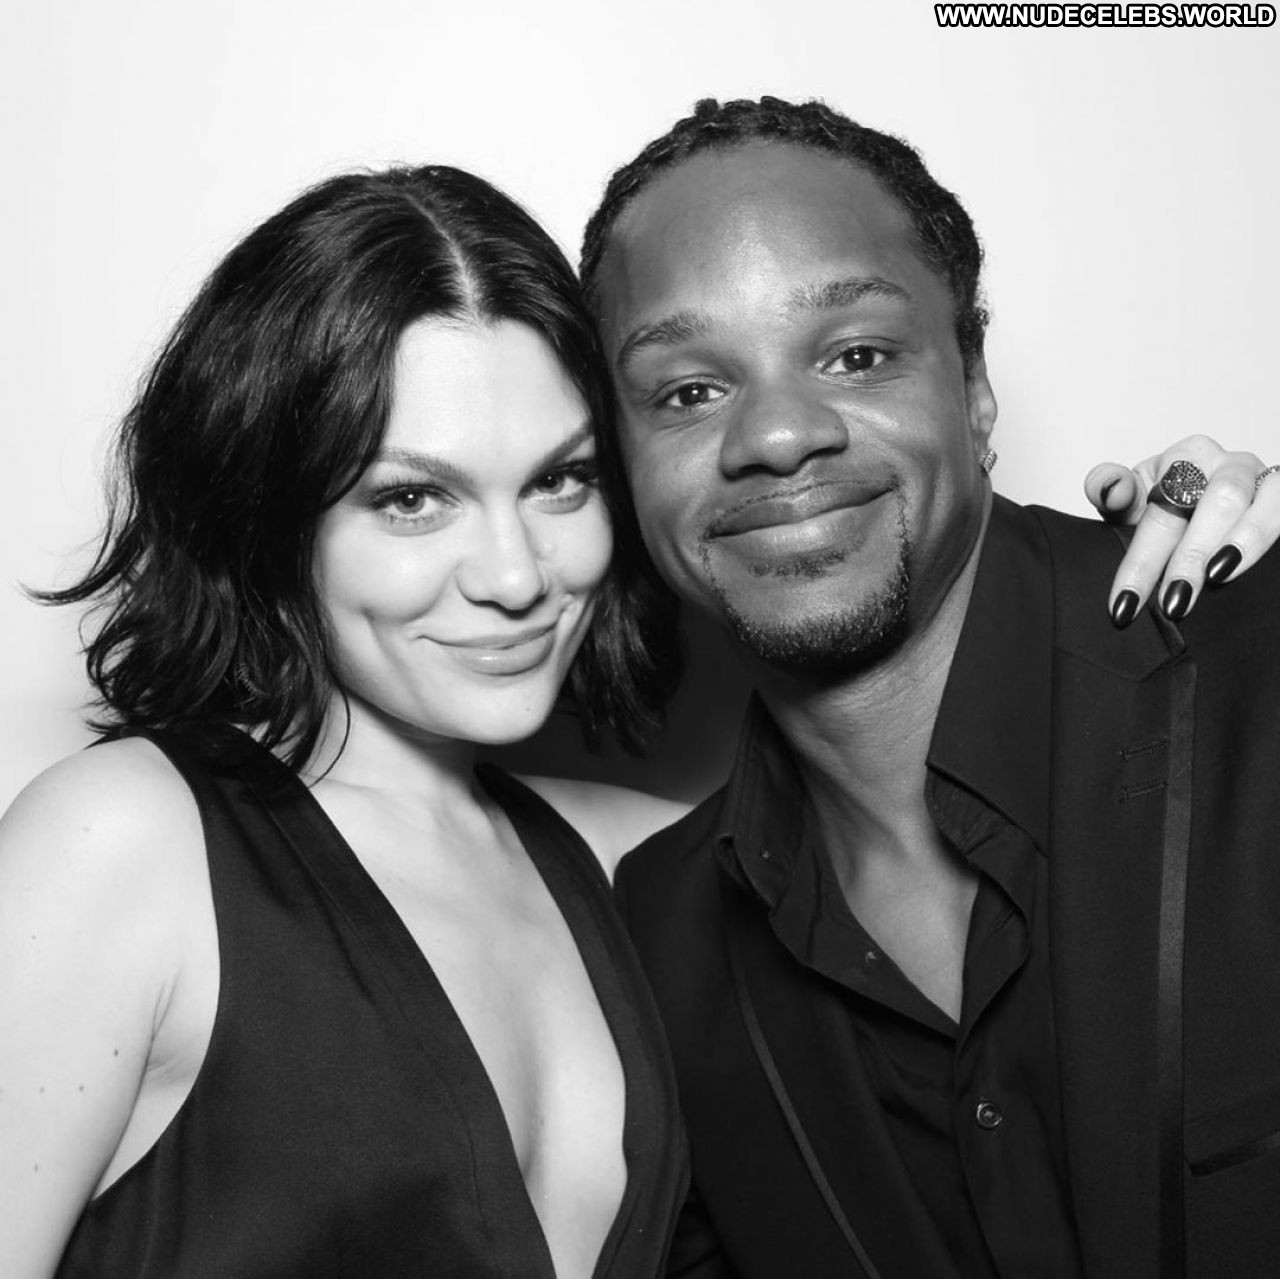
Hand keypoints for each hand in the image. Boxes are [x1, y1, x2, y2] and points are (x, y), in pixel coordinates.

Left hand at [1085, 434, 1279, 626]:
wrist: (1200, 513)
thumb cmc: (1164, 508)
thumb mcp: (1131, 503)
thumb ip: (1111, 491)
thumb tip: (1111, 489)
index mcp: (1185, 458)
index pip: (1162, 511)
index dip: (1141, 563)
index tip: (1124, 605)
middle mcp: (1229, 464)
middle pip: (1217, 502)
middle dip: (1191, 556)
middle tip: (1172, 603)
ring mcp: (1265, 481)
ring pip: (1266, 501)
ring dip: (1243, 541)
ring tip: (1217, 577)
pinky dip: (1270, 535)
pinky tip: (1254, 565)